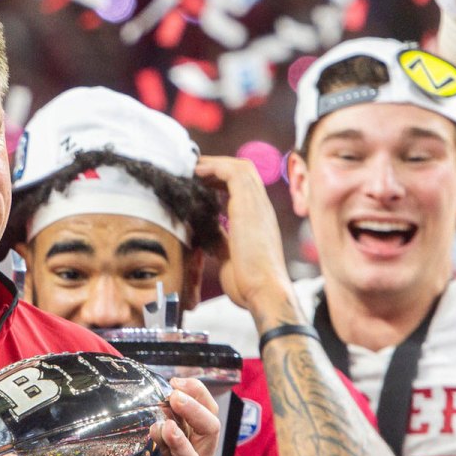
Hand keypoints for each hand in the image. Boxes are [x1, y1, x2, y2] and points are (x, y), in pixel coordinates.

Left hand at [194, 155, 294, 323]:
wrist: (264, 292)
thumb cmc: (247, 282)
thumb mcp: (229, 255)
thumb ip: (221, 239)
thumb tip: (207, 232)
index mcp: (257, 219)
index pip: (242, 187)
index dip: (220, 180)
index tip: (199, 182)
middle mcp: (261, 207)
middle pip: (243, 171)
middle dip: (216, 167)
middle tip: (192, 170)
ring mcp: (258, 205)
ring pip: (240, 167)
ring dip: (214, 164)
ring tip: (192, 167)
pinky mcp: (249, 205)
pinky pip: (234, 172)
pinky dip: (214, 167)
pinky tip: (196, 173)